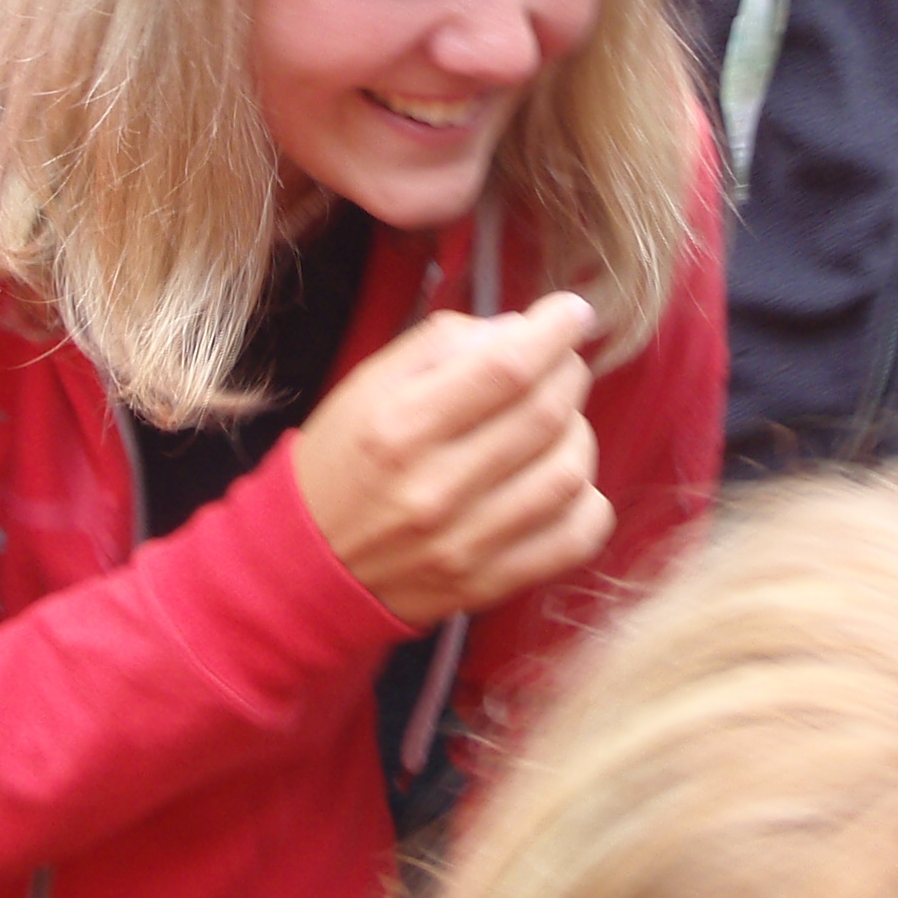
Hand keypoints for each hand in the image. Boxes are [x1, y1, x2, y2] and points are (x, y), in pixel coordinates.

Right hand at [292, 288, 611, 627]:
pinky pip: (576, 538)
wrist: (309, 566)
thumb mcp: (369, 386)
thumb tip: (519, 331)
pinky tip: (561, 480)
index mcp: (398, 428)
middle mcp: (434, 489)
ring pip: (568, 474)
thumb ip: (442, 345)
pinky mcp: (489, 584)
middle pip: (545, 416)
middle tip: (561, 363)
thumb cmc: (344, 461)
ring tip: (558, 422)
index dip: (553, 331)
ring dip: (578, 433)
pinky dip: (587, 500)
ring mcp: (465, 544)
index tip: (571, 313)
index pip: (505, 368)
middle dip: (568, 373)